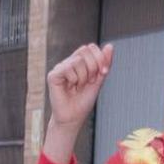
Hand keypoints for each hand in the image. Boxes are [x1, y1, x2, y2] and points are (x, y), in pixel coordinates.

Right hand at [41, 43, 112, 162]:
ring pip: (78, 60)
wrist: (73, 118)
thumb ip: (104, 63)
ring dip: (84, 76)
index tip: (104, 72)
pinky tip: (70, 87)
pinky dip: (74, 79)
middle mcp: (68, 62)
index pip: (90, 47)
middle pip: (85, 50)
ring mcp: (60, 68)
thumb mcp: (98, 80)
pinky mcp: (53, 75)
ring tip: (79, 87)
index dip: (100, 58)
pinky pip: (68, 68)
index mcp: (79, 62)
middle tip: (90, 82)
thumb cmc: (83, 101)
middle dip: (93, 67)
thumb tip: (110, 46)